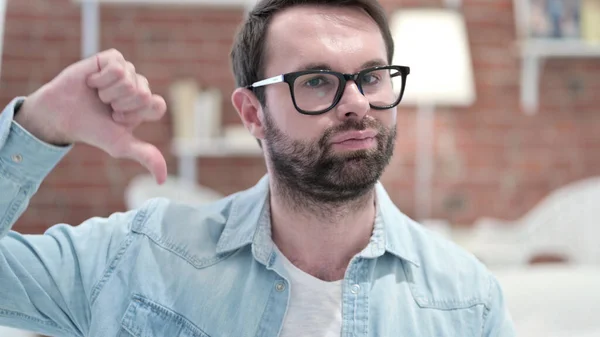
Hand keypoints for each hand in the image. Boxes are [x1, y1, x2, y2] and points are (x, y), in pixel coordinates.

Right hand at [16, 49, 167, 183]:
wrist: (62, 115)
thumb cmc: (93, 130)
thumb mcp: (121, 145)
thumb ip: (146, 156)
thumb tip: (162, 180)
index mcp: (145, 106)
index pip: (157, 105)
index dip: (136, 114)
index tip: (118, 119)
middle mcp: (138, 87)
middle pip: (144, 94)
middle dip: (121, 105)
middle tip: (106, 107)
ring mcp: (127, 71)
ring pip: (130, 81)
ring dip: (110, 93)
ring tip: (98, 95)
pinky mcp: (112, 58)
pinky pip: (118, 67)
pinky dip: (102, 79)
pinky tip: (92, 82)